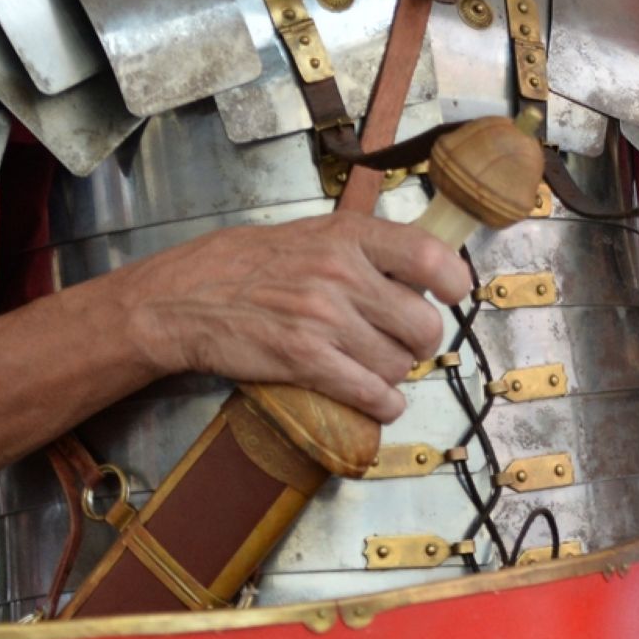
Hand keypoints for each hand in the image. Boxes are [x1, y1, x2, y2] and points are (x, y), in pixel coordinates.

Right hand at [122, 214, 474, 422]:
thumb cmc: (250, 263)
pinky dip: (383, 404)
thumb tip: (424, 270)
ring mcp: (323, 320)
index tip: (451, 295)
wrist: (185, 297)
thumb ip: (367, 249)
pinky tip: (379, 399)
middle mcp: (342, 275)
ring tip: (377, 365)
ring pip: (399, 363)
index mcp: (349, 236)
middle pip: (423, 324)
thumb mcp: (315, 234)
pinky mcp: (303, 361)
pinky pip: (369, 392)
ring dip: (396, 372)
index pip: (431, 257)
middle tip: (406, 341)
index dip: (454, 283)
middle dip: (422, 341)